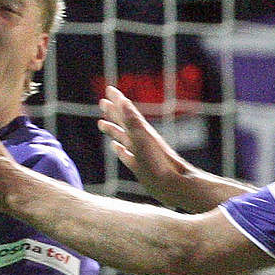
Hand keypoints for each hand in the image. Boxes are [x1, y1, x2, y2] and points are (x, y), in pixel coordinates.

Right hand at [96, 85, 196, 204]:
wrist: (173, 185)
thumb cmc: (158, 163)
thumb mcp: (142, 139)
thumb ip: (132, 121)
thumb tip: (123, 101)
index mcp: (141, 131)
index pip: (126, 111)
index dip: (117, 100)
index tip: (109, 89)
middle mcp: (140, 140)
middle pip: (123, 122)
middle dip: (113, 112)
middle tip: (102, 102)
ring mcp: (140, 153)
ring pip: (123, 137)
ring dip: (113, 129)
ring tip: (101, 123)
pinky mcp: (139, 167)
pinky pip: (126, 154)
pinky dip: (119, 149)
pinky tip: (114, 147)